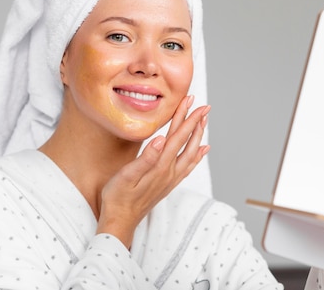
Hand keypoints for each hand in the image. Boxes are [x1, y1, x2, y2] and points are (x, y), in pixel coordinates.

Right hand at [97, 95, 210, 245]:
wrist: (121, 222)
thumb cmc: (118, 198)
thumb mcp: (126, 176)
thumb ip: (145, 158)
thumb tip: (159, 140)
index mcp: (160, 166)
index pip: (176, 136)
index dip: (185, 117)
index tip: (192, 102)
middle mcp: (170, 172)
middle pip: (187, 142)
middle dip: (196, 122)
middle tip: (204, 107)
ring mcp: (171, 179)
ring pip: (191, 153)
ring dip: (198, 135)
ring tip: (204, 122)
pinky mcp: (169, 184)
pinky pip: (189, 166)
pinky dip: (198, 155)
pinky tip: (202, 149)